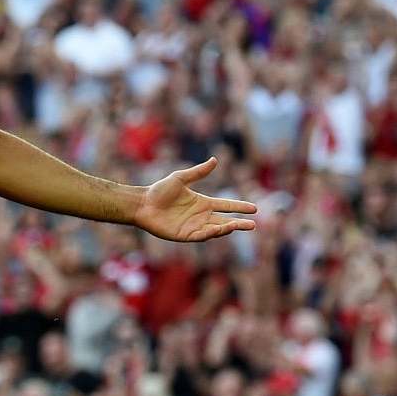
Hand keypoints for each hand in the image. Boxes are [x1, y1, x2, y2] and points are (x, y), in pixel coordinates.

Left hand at [132, 158, 256, 242]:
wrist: (142, 203)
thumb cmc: (159, 190)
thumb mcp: (180, 178)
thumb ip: (198, 171)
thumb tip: (215, 159)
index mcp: (203, 203)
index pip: (226, 206)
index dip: (239, 207)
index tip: (254, 208)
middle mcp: (201, 216)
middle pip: (225, 220)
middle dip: (239, 223)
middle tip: (254, 224)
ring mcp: (193, 227)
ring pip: (215, 230)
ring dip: (227, 228)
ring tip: (239, 225)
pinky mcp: (184, 235)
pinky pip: (201, 236)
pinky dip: (211, 233)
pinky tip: (220, 229)